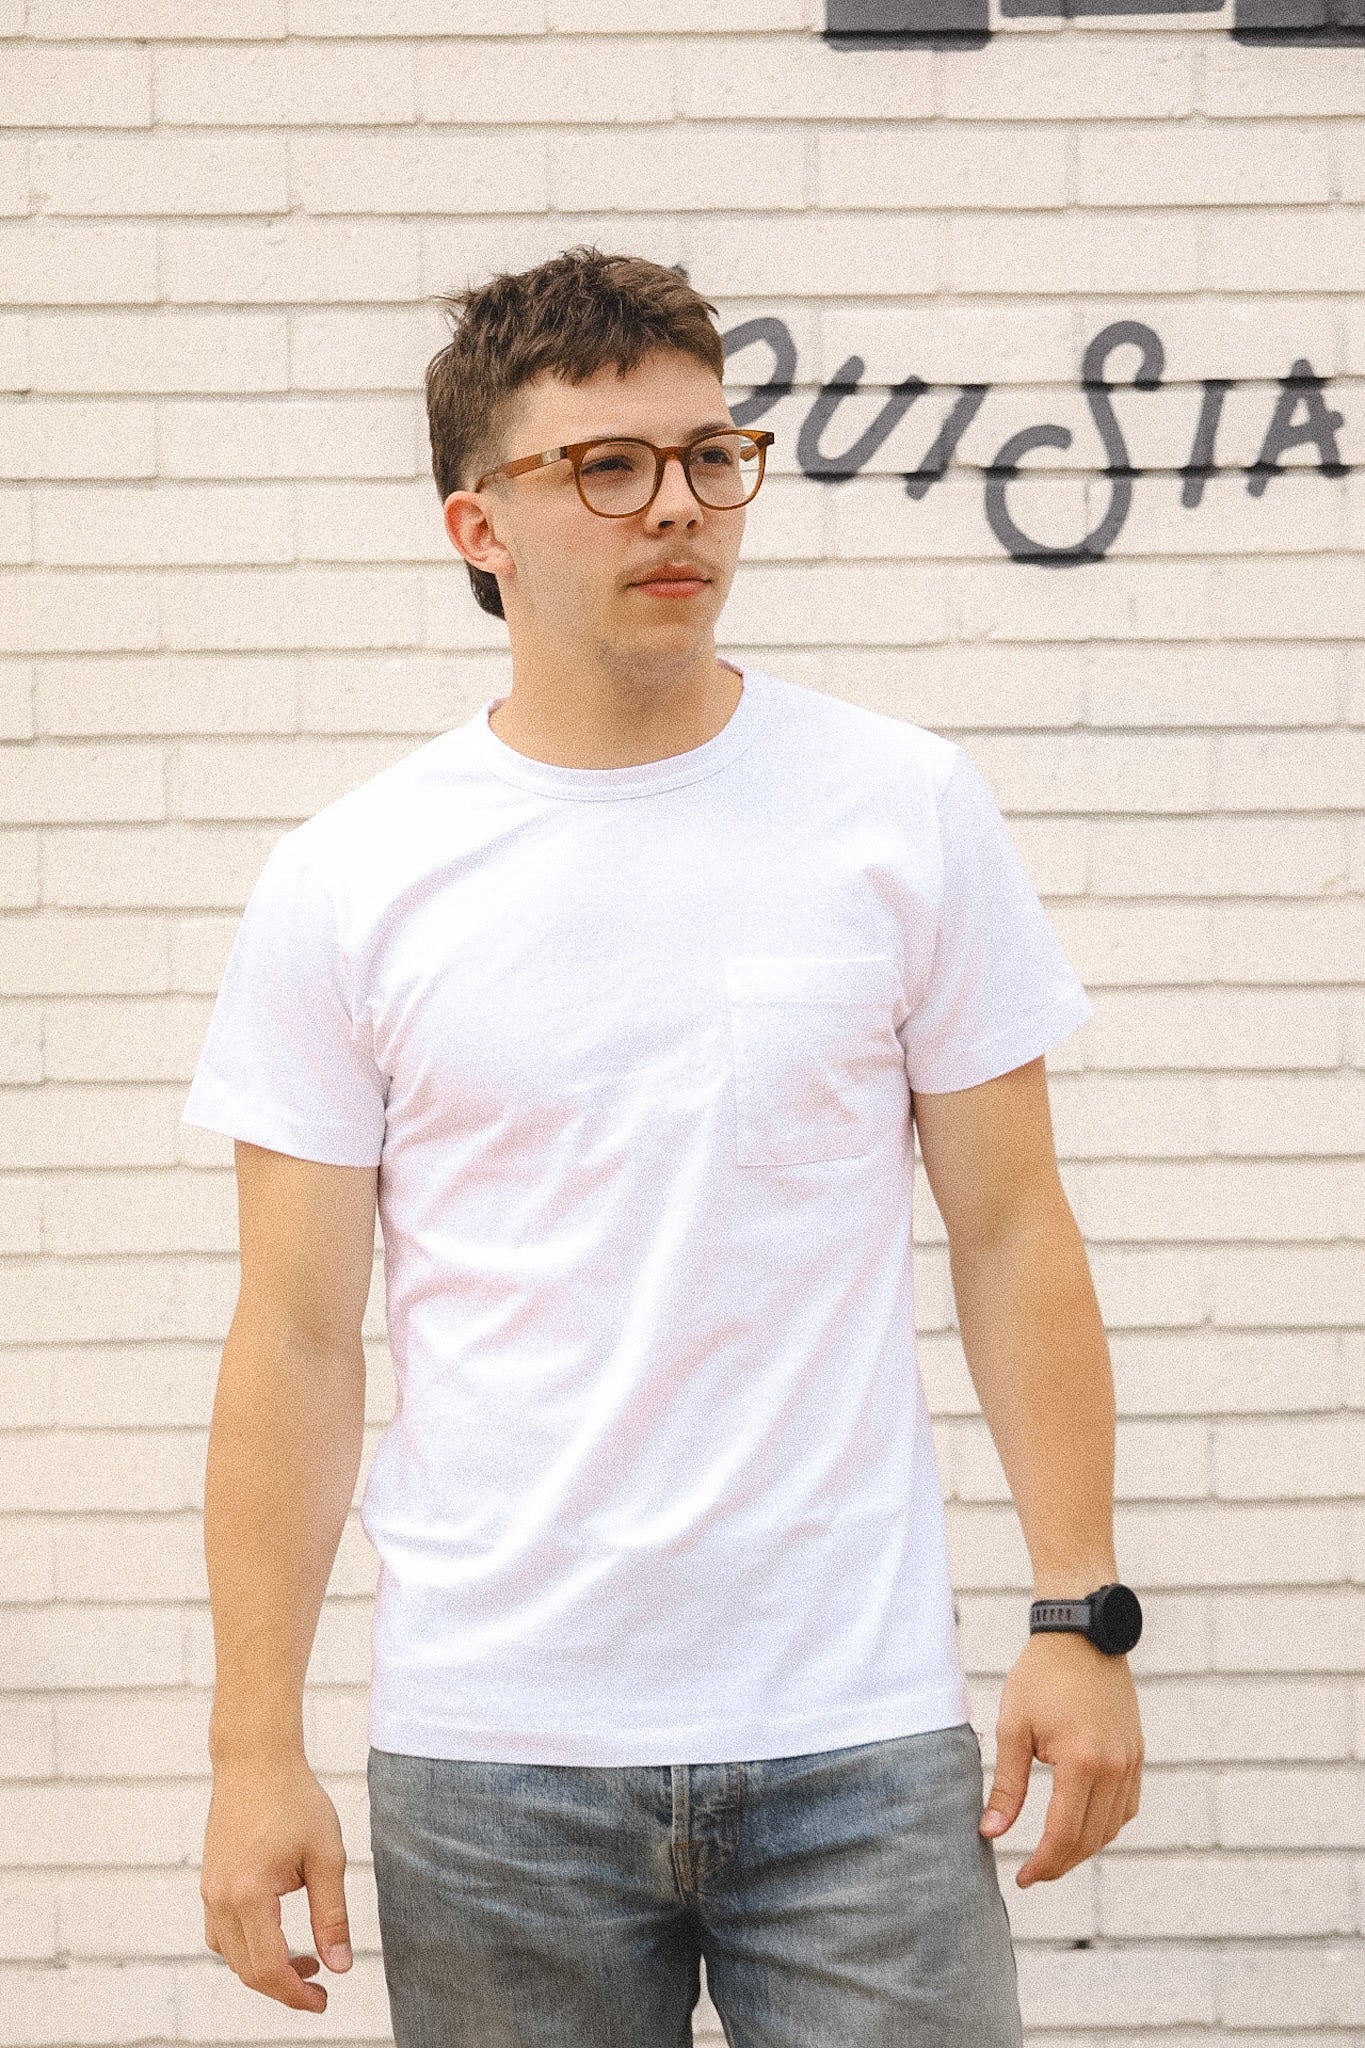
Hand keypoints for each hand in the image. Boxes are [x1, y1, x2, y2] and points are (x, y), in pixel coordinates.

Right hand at [201, 1754, 353, 2010]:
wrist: (256, 1759)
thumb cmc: (294, 1799)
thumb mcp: (326, 1856)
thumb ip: (332, 1916)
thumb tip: (340, 1965)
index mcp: (249, 1895)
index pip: (269, 1968)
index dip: (296, 1994)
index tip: (322, 2001)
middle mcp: (221, 1899)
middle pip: (248, 1970)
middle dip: (283, 1986)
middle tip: (320, 1985)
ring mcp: (210, 1891)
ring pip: (232, 1955)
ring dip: (265, 1968)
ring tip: (306, 1958)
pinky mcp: (210, 1882)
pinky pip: (221, 1933)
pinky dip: (247, 1946)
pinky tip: (276, 1933)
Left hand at [978, 1629, 1142, 1885]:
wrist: (1082, 1636)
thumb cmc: (1041, 1677)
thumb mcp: (1014, 1727)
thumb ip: (1007, 1785)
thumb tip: (991, 1832)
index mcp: (1082, 1763)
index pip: (1063, 1834)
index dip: (1042, 1864)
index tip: (1022, 1879)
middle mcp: (1114, 1769)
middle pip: (1090, 1839)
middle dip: (1060, 1863)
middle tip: (1033, 1873)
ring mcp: (1131, 1763)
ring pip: (1112, 1828)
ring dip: (1084, 1848)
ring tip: (1054, 1854)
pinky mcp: (1137, 1754)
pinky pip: (1127, 1808)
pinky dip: (1106, 1826)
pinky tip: (1083, 1827)